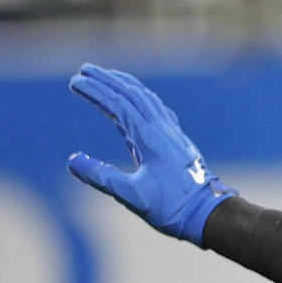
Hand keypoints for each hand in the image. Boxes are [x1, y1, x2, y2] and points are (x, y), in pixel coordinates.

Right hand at [67, 63, 235, 244]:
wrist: (209, 213)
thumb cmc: (173, 208)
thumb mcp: (133, 195)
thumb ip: (102, 177)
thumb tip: (73, 161)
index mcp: (151, 139)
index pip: (119, 105)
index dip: (96, 91)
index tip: (75, 82)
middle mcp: (163, 130)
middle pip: (132, 94)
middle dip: (107, 80)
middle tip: (84, 69)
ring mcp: (172, 134)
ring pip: (146, 100)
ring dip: (125, 85)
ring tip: (106, 77)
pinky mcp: (177, 142)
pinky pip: (156, 111)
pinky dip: (140, 100)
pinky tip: (136, 102)